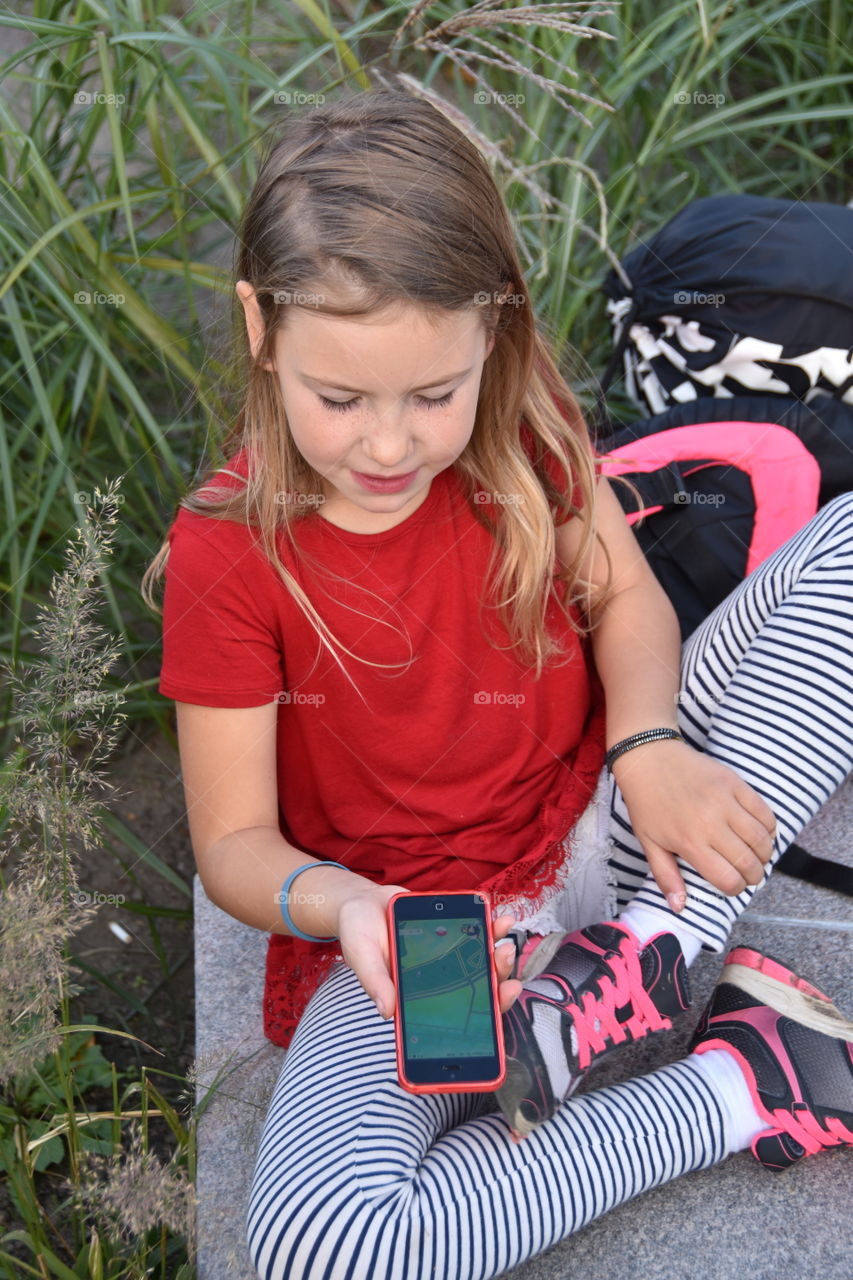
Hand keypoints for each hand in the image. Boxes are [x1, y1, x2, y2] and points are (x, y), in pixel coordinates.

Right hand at [337, 887, 522, 1018]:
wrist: (362, 902)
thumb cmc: (358, 933)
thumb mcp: (362, 956)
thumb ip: (375, 981)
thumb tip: (386, 1011)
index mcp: (419, 994)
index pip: (456, 1010)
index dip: (484, 1009)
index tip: (502, 995)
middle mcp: (438, 978)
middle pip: (477, 985)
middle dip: (498, 973)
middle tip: (505, 955)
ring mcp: (446, 955)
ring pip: (480, 959)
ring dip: (497, 948)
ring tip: (505, 931)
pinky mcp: (449, 931)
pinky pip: (474, 932)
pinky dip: (489, 926)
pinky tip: (500, 917)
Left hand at [610, 739, 777, 906]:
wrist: (649, 758)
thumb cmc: (646, 802)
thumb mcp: (648, 843)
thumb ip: (666, 877)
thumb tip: (680, 907)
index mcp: (689, 842)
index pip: (728, 879)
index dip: (735, 888)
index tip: (732, 885)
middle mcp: (711, 823)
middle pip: (749, 862)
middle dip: (753, 875)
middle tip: (748, 874)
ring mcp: (726, 801)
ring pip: (762, 839)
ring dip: (764, 853)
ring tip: (756, 855)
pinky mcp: (735, 783)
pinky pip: (765, 812)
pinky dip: (769, 828)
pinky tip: (760, 832)